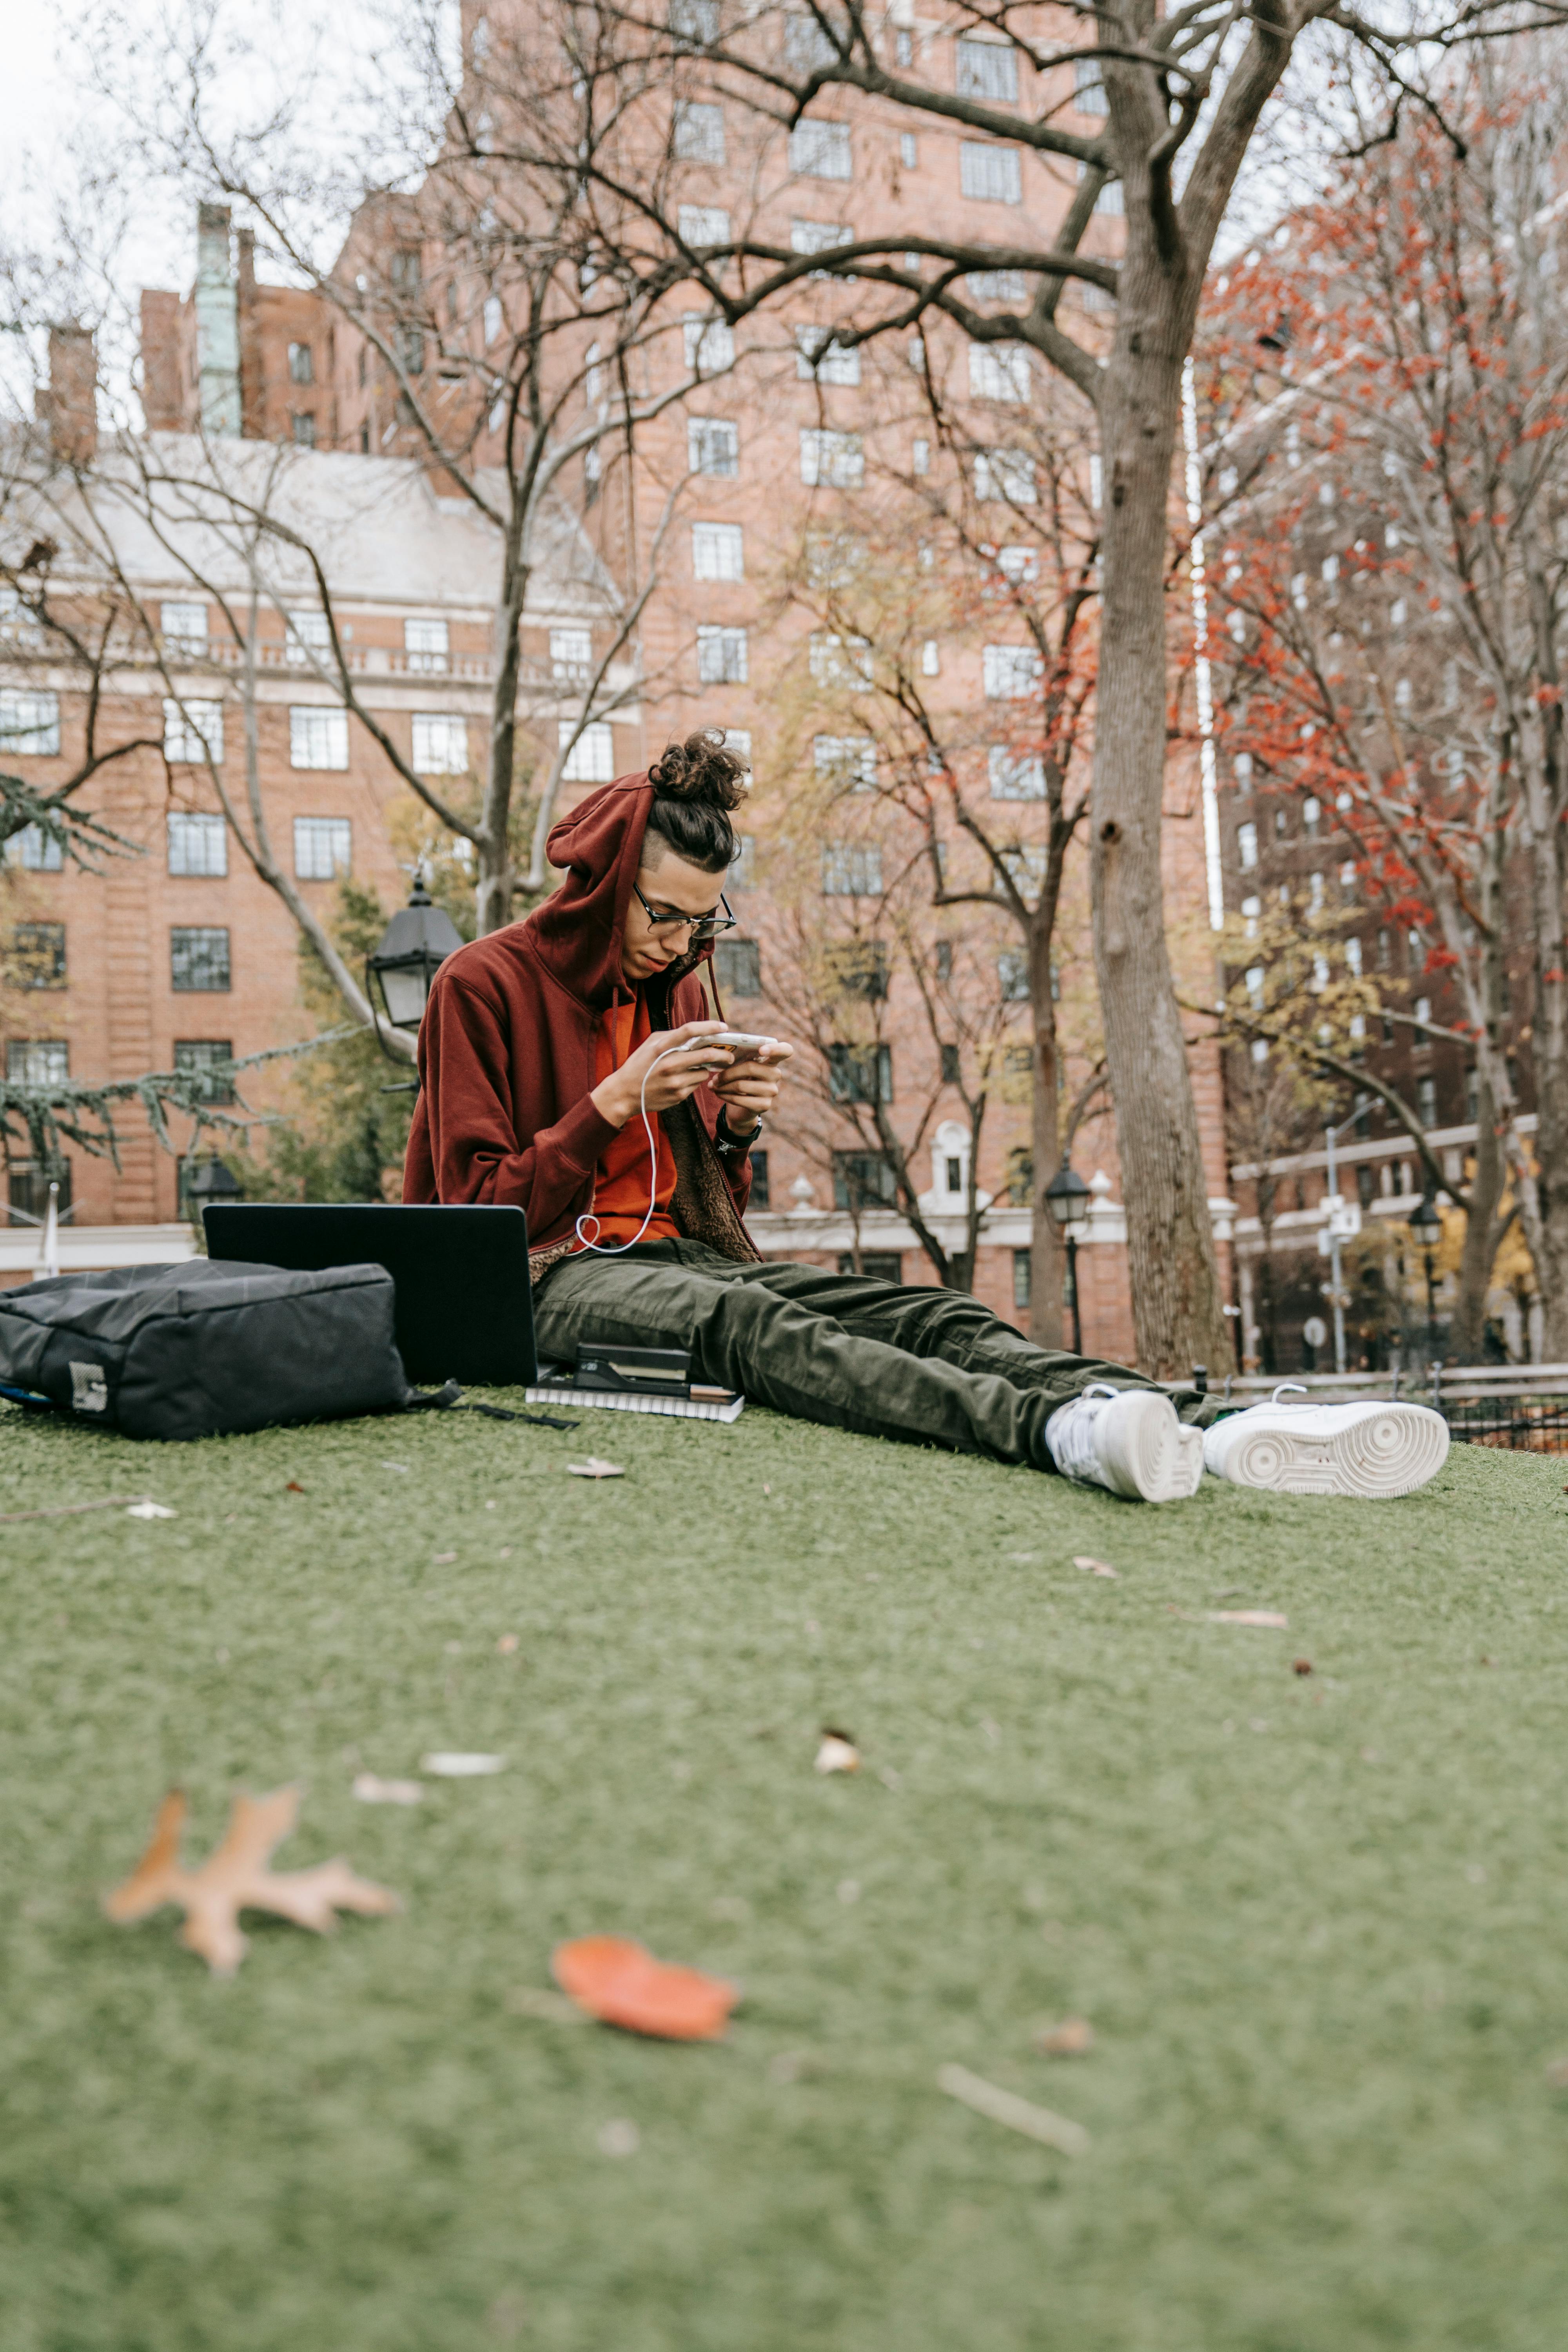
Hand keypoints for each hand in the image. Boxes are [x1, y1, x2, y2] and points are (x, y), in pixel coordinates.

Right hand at [590, 1020, 733, 1128]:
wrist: (624, 1093)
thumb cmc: (638, 1065)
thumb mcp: (650, 1044)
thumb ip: (672, 1037)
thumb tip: (697, 1033)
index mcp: (661, 1047)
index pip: (690, 1030)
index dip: (710, 1026)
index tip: (723, 1027)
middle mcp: (669, 1064)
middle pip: (707, 1054)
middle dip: (723, 1054)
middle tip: (729, 1055)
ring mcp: (675, 1081)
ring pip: (704, 1071)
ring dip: (706, 1068)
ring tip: (696, 1067)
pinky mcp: (679, 1095)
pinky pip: (697, 1084)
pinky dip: (695, 1079)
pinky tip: (684, 1079)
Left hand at [710, 1039, 792, 1131]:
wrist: (742, 1107)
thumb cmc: (740, 1079)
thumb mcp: (741, 1067)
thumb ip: (738, 1058)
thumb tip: (719, 1056)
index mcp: (772, 1060)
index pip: (785, 1050)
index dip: (775, 1049)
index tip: (761, 1049)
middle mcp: (776, 1074)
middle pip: (750, 1068)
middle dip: (727, 1073)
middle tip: (714, 1078)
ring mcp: (772, 1091)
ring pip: (741, 1085)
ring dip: (722, 1086)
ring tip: (713, 1086)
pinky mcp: (765, 1105)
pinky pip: (739, 1099)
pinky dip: (725, 1096)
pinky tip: (718, 1093)